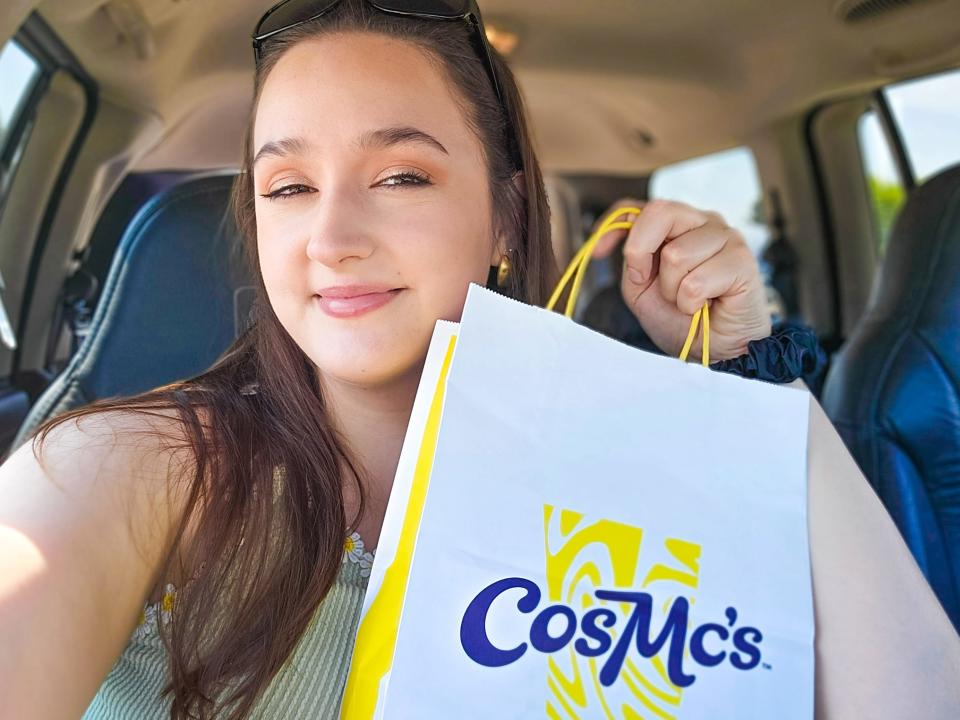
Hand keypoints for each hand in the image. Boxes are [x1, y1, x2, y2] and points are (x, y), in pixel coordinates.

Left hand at [590, 198, 771, 361]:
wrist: (715, 350)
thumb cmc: (682, 319)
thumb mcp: (642, 289)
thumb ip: (633, 260)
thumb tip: (623, 239)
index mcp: (679, 226)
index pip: (641, 207)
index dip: (614, 225)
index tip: (599, 253)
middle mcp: (704, 223)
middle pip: (661, 212)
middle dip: (642, 254)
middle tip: (652, 284)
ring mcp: (727, 237)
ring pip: (677, 254)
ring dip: (673, 290)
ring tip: (689, 301)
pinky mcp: (742, 261)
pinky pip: (697, 281)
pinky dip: (691, 303)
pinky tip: (705, 306)